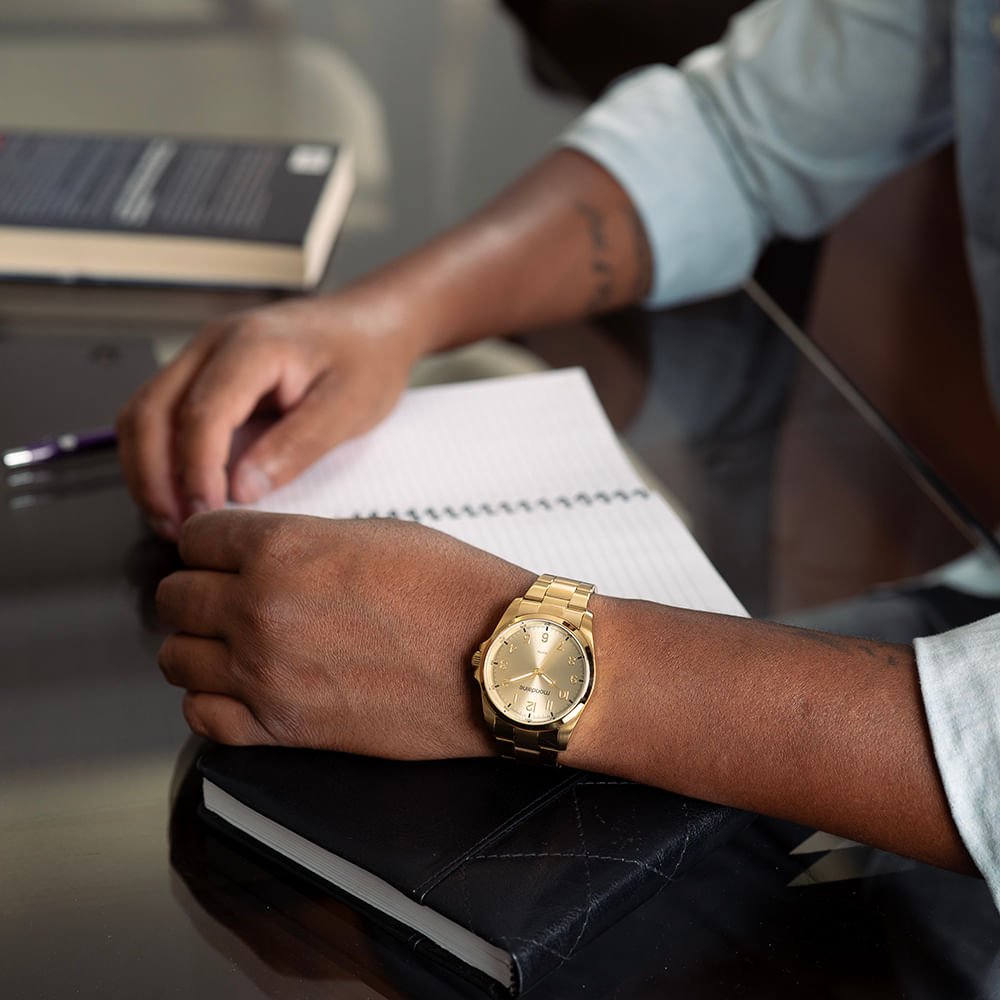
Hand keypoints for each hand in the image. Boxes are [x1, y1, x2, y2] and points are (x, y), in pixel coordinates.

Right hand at [117, 287, 428, 538]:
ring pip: (142, 414)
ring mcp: (201, 356)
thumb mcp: (347, 409)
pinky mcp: (202, 374)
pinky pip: (159, 415)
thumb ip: (295, 447)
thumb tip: (241, 490)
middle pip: (150, 412)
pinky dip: (158, 457)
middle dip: (155, 478)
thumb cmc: (366, 359)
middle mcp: (213, 344)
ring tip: (174, 519)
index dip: (197, 471)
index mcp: (253, 346)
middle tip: (181, 528)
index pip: (202, 412)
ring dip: (147, 471)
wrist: (372, 323)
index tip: (206, 514)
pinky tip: (181, 492)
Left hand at [155, 510, 534, 758]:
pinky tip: (241, 688)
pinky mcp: (285, 729)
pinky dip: (213, 701)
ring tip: (234, 642)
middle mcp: (260, 611)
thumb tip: (262, 555)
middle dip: (199, 590)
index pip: (196, 538)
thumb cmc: (453, 590)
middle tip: (228, 594)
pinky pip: (203, 718)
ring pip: (176, 659)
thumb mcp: (373, 534)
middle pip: (174, 598)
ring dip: (200, 646)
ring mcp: (266, 676)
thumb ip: (300, 542)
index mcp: (281, 550)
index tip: (224, 552)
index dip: (212, 542)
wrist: (500, 658)